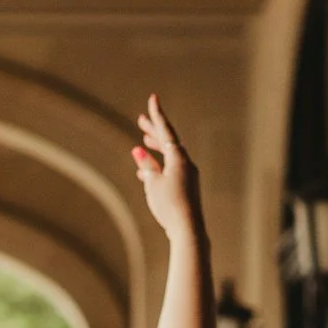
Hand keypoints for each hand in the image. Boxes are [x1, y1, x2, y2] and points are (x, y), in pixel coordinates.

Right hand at [131, 95, 203, 238]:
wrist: (188, 230)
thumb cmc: (169, 205)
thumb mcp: (153, 183)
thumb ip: (146, 166)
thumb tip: (138, 151)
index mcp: (178, 158)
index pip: (166, 131)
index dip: (157, 115)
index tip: (153, 98)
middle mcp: (186, 163)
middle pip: (168, 141)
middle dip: (154, 130)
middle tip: (141, 120)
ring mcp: (187, 175)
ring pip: (169, 156)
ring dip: (155, 148)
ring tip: (143, 142)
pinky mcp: (186, 187)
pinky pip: (170, 170)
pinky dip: (158, 166)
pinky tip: (145, 171)